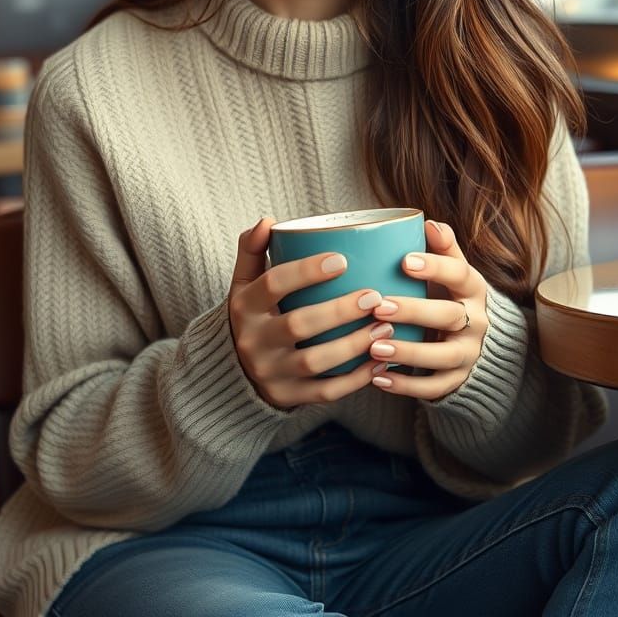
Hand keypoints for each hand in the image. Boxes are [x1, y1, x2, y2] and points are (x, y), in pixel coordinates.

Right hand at [228, 217, 388, 409]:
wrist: (232, 371)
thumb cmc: (252, 315)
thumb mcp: (242, 283)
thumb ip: (252, 250)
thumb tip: (269, 221)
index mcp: (245, 307)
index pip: (273, 284)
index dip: (306, 271)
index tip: (342, 259)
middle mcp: (254, 341)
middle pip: (298, 324)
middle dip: (339, 311)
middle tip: (375, 295)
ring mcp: (271, 373)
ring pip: (315, 362)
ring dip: (353, 345)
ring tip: (385, 327)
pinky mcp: (288, 397)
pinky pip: (325, 392)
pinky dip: (355, 379)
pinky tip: (380, 362)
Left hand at [367, 219, 488, 399]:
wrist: (476, 341)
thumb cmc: (450, 296)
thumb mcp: (452, 272)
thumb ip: (443, 249)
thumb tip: (429, 223)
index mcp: (473, 289)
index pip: (460, 274)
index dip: (435, 267)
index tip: (404, 261)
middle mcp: (476, 322)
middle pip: (448, 316)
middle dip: (414, 311)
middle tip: (378, 306)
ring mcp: (468, 354)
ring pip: (442, 357)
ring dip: (408, 352)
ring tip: (373, 347)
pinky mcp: (457, 380)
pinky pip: (434, 387)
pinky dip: (406, 386)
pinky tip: (377, 378)